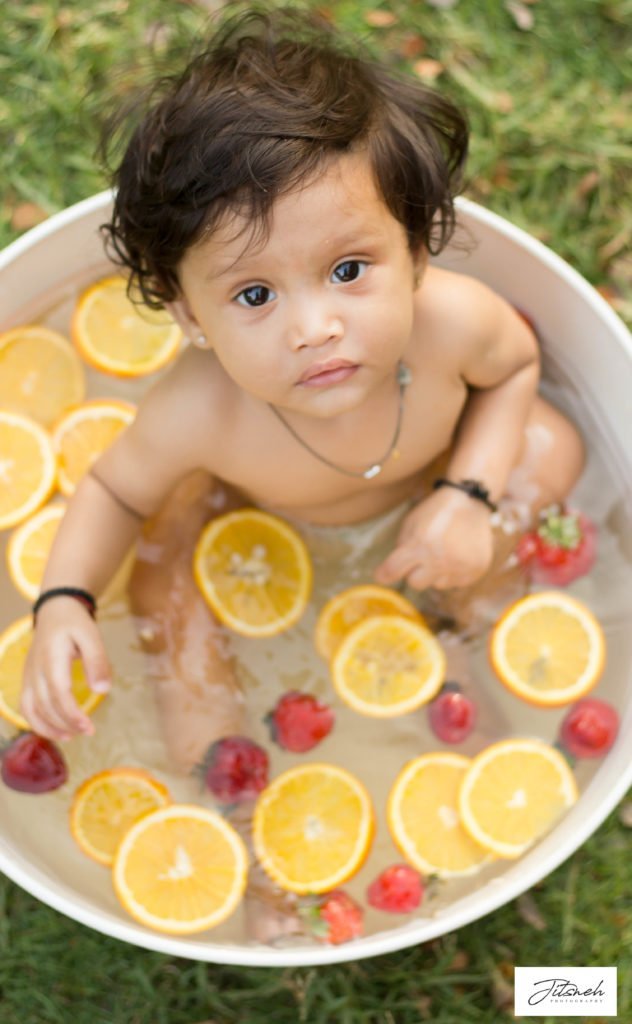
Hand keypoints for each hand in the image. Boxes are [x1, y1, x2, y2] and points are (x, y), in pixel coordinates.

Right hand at [20, 598, 110, 740]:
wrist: (54, 611)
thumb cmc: (75, 624)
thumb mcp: (91, 636)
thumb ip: (97, 661)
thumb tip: (102, 690)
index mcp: (52, 656)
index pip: (59, 692)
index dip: (72, 714)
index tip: (89, 727)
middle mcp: (35, 668)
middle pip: (45, 704)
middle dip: (66, 723)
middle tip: (88, 731)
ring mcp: (28, 675)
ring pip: (31, 709)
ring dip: (49, 727)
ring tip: (72, 736)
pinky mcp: (26, 680)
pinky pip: (25, 706)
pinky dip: (36, 722)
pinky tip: (54, 730)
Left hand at [374, 488, 494, 589]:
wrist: (470, 501)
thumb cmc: (436, 512)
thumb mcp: (411, 523)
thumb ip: (401, 548)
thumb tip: (391, 573)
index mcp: (421, 544)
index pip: (393, 570)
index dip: (385, 574)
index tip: (382, 575)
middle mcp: (440, 559)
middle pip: (415, 583)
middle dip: (415, 572)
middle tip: (422, 557)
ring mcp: (460, 567)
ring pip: (436, 584)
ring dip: (436, 573)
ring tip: (444, 551)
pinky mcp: (475, 571)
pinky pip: (455, 583)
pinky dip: (453, 572)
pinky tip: (457, 554)